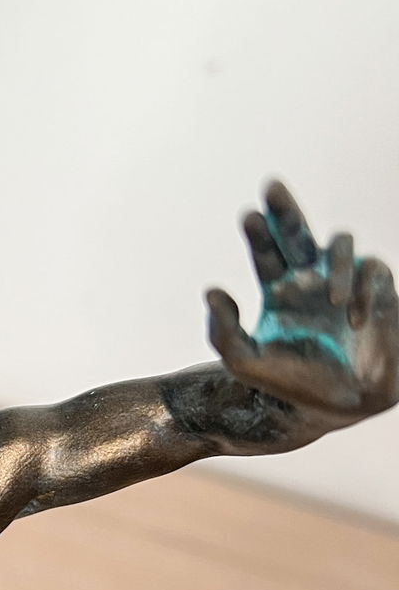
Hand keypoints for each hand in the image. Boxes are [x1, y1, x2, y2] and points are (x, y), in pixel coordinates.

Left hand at [205, 180, 398, 419]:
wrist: (339, 403)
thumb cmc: (292, 383)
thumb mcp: (245, 363)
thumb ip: (222, 332)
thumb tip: (212, 291)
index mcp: (279, 289)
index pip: (266, 250)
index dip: (258, 231)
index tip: (249, 216)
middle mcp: (311, 278)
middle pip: (297, 230)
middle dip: (285, 207)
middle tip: (271, 186)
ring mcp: (345, 280)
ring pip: (341, 242)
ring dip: (337, 263)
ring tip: (333, 301)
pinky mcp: (378, 290)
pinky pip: (374, 270)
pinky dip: (364, 291)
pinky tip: (353, 319)